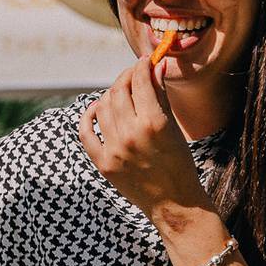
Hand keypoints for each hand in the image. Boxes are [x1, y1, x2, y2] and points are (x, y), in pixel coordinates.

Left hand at [77, 60, 209, 224]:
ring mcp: (113, 150)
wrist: (174, 203)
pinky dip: (88, 116)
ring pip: (102, 107)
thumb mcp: (174, 127)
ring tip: (120, 94)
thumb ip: (161, 95)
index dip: (141, 66)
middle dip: (126, 77)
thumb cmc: (180, 163)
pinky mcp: (102, 163)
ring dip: (110, 95)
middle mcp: (131, 135)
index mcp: (153, 124)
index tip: (144, 62)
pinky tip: (97, 109)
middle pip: (118, 91)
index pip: (139, 81)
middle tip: (133, 76)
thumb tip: (156, 66)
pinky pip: (85, 132)